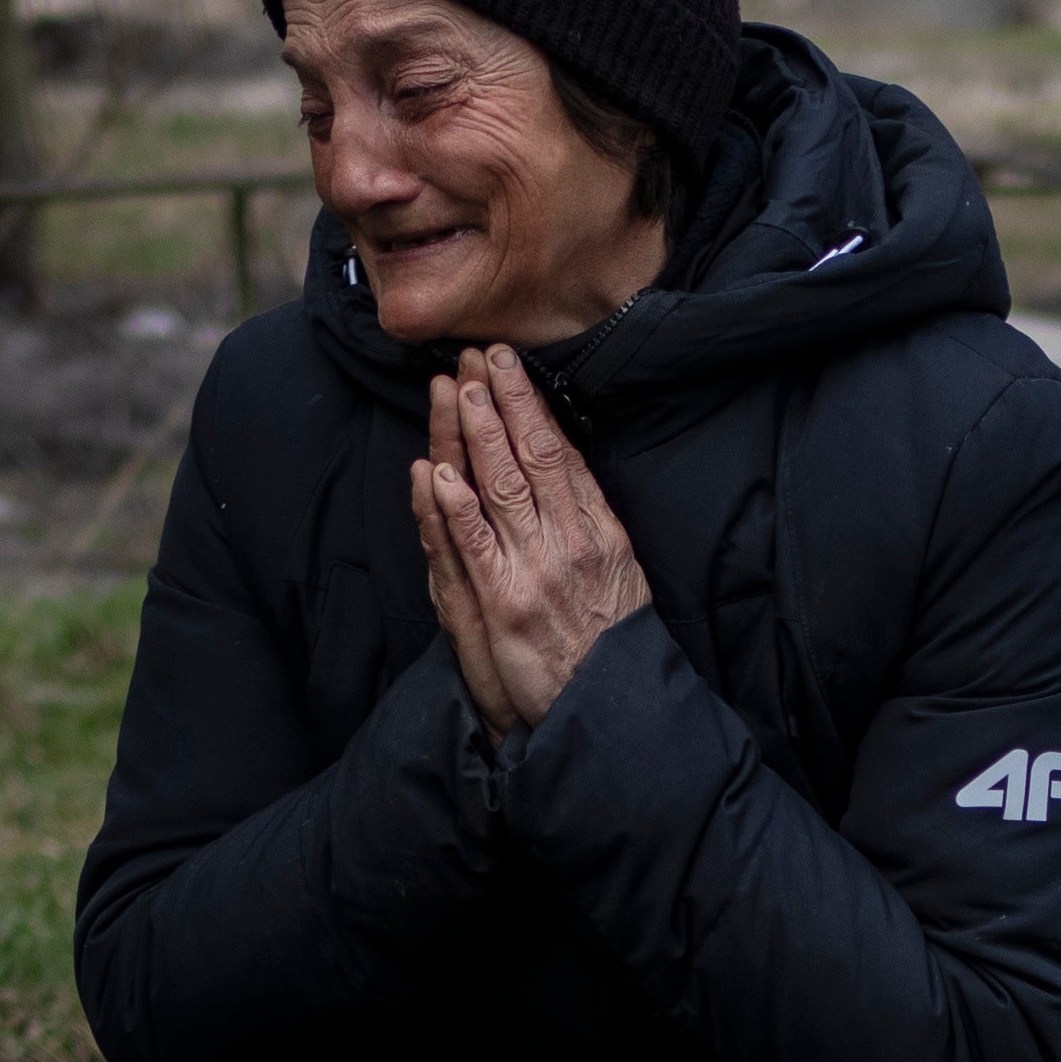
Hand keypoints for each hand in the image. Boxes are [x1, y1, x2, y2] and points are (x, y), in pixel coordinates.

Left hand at [407, 346, 650, 738]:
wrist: (612, 705)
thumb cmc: (612, 645)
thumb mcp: (620, 574)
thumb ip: (591, 525)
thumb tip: (569, 478)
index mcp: (598, 530)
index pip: (560, 453)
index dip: (530, 406)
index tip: (507, 367)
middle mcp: (569, 541)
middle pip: (530, 457)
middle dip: (501, 402)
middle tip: (476, 356)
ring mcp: (535, 571)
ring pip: (501, 488)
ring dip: (475, 435)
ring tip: (455, 389)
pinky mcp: (504, 605)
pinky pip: (474, 548)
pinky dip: (456, 509)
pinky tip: (440, 473)